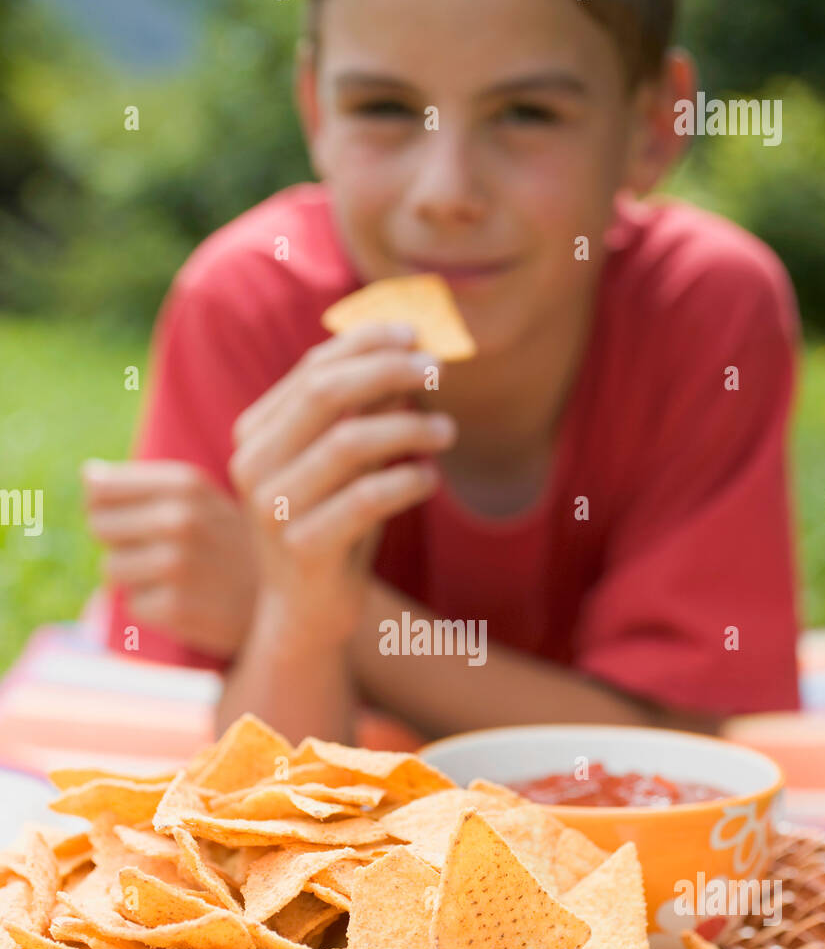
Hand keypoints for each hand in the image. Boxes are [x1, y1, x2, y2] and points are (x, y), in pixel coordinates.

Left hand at [83, 460, 256, 657]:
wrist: (294, 598)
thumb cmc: (235, 544)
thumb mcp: (203, 499)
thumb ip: (144, 484)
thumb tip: (88, 475)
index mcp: (185, 484)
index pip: (100, 488)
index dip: (107, 505)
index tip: (136, 517)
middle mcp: (181, 520)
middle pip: (99, 525)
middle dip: (120, 540)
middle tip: (159, 549)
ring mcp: (178, 566)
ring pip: (112, 569)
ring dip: (135, 576)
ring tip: (177, 576)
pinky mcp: (177, 609)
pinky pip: (133, 605)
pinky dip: (153, 607)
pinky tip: (188, 601)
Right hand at [228, 323, 455, 652]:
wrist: (307, 614)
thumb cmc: (333, 529)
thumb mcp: (347, 467)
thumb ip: (364, 416)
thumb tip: (408, 360)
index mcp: (256, 435)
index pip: (311, 370)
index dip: (364, 344)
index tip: (414, 334)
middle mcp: (253, 465)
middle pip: (323, 393)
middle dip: (386, 371)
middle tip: (436, 371)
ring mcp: (273, 508)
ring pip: (348, 442)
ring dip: (407, 428)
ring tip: (446, 432)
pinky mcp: (303, 547)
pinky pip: (365, 499)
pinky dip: (406, 482)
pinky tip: (429, 482)